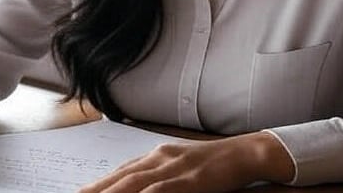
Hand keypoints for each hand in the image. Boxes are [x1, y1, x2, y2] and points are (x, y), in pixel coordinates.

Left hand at [78, 131, 293, 192]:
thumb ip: (160, 178)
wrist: (246, 153)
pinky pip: (163, 190)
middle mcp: (161, 158)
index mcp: (158, 156)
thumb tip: (137, 189)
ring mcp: (175, 167)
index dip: (98, 185)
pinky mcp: (191, 178)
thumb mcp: (183, 168)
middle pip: (121, 178)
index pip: (120, 173)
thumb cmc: (216, 165)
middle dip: (96, 191)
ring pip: (135, 183)